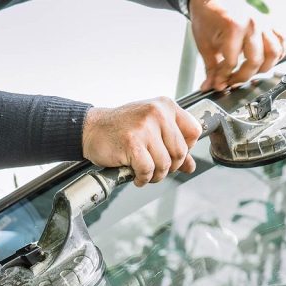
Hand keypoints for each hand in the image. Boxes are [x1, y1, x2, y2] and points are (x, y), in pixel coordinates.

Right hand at [81, 97, 201, 186]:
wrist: (91, 129)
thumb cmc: (121, 129)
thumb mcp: (151, 130)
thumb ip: (172, 145)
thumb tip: (190, 166)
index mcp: (165, 106)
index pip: (194, 132)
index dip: (186, 149)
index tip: (172, 155)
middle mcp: (157, 113)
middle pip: (180, 152)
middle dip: (170, 168)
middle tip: (156, 169)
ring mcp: (144, 127)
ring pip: (164, 164)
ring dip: (155, 176)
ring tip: (144, 173)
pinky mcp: (132, 143)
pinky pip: (148, 170)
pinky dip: (143, 178)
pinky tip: (136, 176)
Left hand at [190, 0, 285, 90]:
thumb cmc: (208, 18)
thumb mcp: (205, 45)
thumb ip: (211, 68)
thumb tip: (212, 86)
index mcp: (234, 27)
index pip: (232, 62)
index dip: (225, 78)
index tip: (220, 84)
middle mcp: (253, 24)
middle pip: (256, 61)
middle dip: (243, 77)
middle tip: (233, 82)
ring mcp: (264, 23)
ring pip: (274, 53)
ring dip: (263, 68)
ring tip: (250, 73)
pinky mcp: (269, 22)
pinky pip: (282, 40)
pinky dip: (278, 53)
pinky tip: (266, 61)